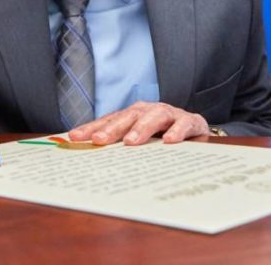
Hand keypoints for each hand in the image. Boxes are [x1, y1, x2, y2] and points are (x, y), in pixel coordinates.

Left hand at [68, 101, 210, 145]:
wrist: (196, 130)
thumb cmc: (162, 138)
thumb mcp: (140, 143)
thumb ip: (119, 148)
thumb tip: (90, 159)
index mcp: (133, 116)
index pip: (109, 121)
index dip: (91, 128)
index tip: (74, 137)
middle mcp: (148, 111)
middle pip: (128, 117)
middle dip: (112, 128)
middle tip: (99, 140)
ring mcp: (170, 114)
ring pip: (154, 116)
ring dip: (142, 128)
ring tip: (131, 142)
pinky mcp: (190, 121)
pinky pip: (184, 124)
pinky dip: (177, 131)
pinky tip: (170, 141)